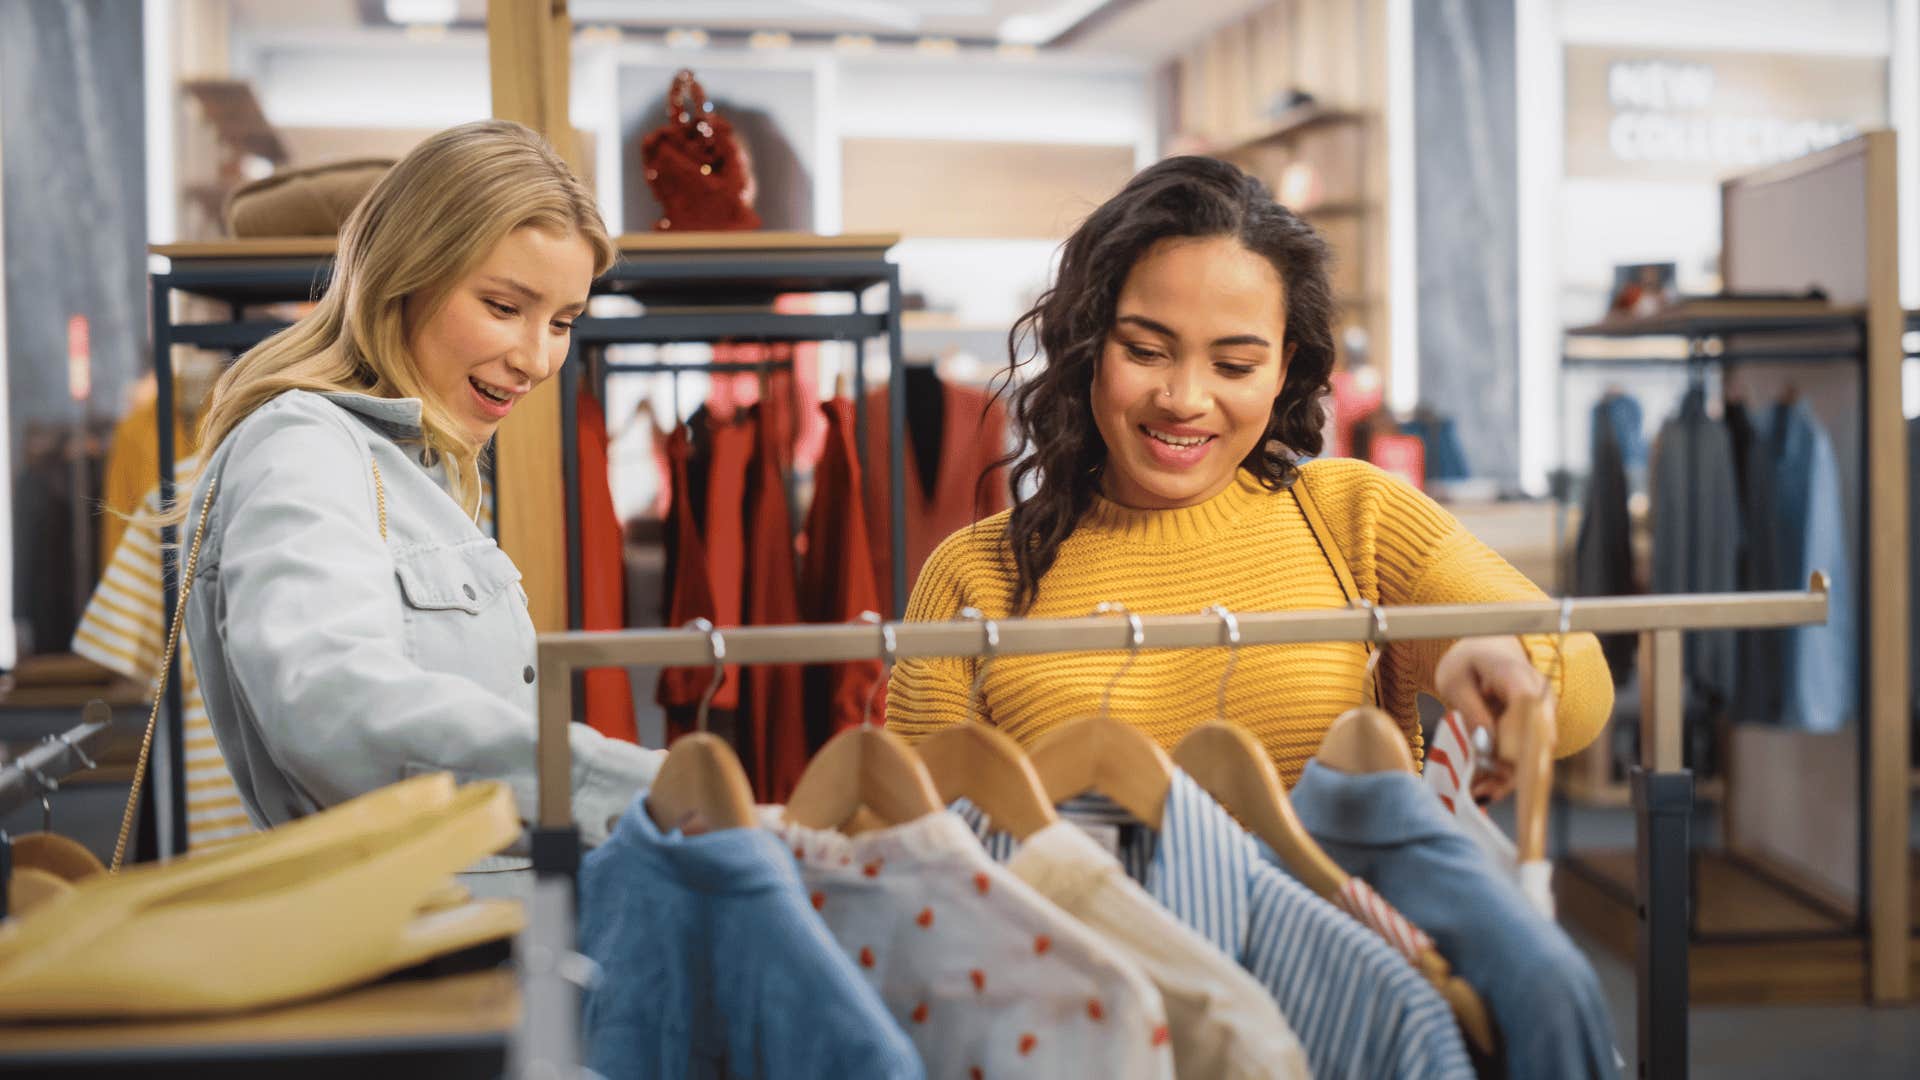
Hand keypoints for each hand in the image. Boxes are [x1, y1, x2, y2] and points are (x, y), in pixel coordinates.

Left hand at [1432, 636, 1552, 802]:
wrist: (1489, 653)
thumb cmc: (1467, 665)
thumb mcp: (1455, 682)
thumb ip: (1471, 711)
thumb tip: (1487, 746)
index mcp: (1515, 674)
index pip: (1526, 705)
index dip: (1517, 736)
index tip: (1498, 764)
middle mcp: (1539, 696)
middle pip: (1535, 738)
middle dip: (1510, 771)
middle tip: (1480, 793)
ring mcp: (1543, 715)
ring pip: (1533, 754)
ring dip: (1507, 780)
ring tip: (1478, 795)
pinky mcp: (1537, 732)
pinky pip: (1526, 757)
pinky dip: (1506, 775)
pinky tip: (1484, 789)